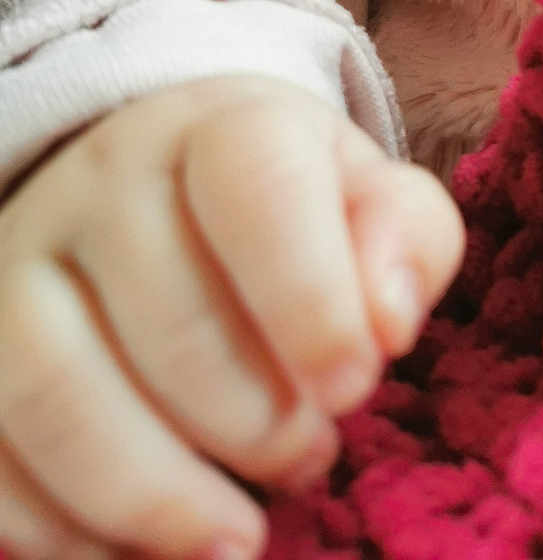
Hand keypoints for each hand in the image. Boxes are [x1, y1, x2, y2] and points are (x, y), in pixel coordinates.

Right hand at [0, 74, 463, 557]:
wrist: (161, 177)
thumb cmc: (290, 211)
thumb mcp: (368, 197)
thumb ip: (403, 240)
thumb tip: (388, 322)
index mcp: (222, 126)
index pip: (256, 185)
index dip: (310, 297)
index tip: (355, 386)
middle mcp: (105, 180)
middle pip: (164, 312)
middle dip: (251, 418)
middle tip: (309, 459)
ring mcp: (20, 259)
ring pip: (55, 392)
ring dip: (152, 494)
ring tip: (236, 539)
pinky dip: (64, 532)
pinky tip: (145, 554)